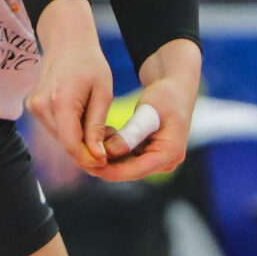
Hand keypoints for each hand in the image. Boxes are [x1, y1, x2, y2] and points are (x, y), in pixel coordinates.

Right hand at [25, 0, 116, 174]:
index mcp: (60, 101)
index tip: (105, 161)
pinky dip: (70, 130)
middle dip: (86, 150)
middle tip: (109, 146)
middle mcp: (41, 105)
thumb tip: (97, 155)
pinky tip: (85, 122)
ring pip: (59, 137)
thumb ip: (97, 125)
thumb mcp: (103, 93)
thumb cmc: (90, 64)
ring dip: (79, 141)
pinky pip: (55, 127)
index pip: (70, 143)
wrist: (66, 41)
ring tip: (100, 132)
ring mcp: (34, 106)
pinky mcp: (33, 106)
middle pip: (65, 142)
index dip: (87, 158)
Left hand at [96, 40, 199, 183]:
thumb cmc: (166, 93)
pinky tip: (102, 134)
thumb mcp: (148, 111)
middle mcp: (166, 161)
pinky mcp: (150, 152)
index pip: (134, 171)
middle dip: (104, 162)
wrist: (177, 84)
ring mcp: (158, 158)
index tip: (86, 162)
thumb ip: (131, 133)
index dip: (108, 170)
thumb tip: (109, 152)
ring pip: (125, 164)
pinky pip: (128, 156)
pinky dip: (114, 148)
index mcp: (169, 154)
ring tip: (92, 136)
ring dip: (107, 154)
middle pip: (128, 170)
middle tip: (79, 152)